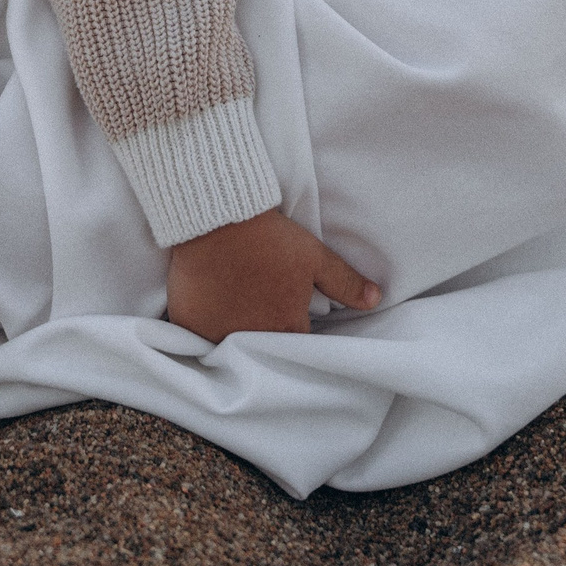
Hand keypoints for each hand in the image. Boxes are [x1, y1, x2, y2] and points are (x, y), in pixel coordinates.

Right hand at [165, 208, 380, 340]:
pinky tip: (208, 312)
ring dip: (234, 335)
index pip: (298, 346)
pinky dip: (203, 329)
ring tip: (234, 312)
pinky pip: (198, 339)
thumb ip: (345, 282)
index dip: (296, 332)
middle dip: (265, 337)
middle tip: (260, 312)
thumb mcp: (314, 256)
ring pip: (229, 346)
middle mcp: (253, 338)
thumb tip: (375, 300)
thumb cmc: (269, 238)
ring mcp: (218, 334)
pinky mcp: (190, 324)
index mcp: (287, 326)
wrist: (216, 217)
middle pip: (263, 349)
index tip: (291, 317)